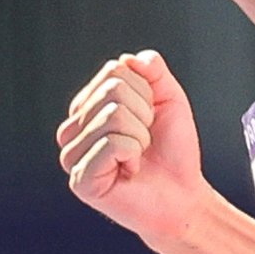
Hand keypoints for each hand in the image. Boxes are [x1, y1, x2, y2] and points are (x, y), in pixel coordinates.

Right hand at [56, 50, 210, 249]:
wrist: (182, 194)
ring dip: (139, 136)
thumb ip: (152, 70)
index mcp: (88, 106)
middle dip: (143, 114)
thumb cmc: (173, 149)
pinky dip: (132, 154)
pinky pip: (112, 143)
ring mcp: (71, 155)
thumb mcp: (168, 97)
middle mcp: (72, 128)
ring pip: (113, 114)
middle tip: (144, 141)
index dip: (145, 91)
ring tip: (137, 157)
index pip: (114, 70)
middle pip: (112, 89)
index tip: (149, 118)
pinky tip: (129, 172)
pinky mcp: (80, 180)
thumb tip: (128, 58)